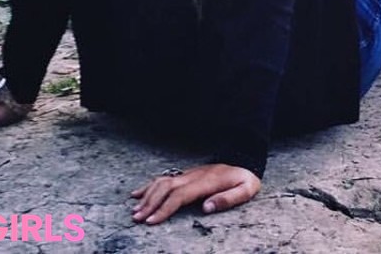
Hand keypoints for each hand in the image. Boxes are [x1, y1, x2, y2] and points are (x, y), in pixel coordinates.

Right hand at [131, 163, 260, 222]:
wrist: (245, 160)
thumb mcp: (245, 190)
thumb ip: (228, 199)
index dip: (164, 208)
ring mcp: (189, 174)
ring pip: (163, 182)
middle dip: (150, 203)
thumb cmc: (245, 179)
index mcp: (206, 182)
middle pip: (167, 188)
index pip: (180, 195)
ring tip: (135, 211)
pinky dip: (149, 185)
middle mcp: (194, 176)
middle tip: (137, 218)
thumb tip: (207, 208)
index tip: (152, 220)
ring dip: (147, 195)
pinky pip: (165, 178)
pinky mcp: (187, 174)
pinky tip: (138, 193)